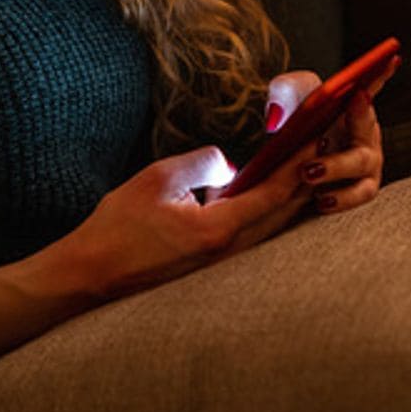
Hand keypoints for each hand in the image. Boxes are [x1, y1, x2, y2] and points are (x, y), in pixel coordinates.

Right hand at [58, 143, 315, 304]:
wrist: (89, 275)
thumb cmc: (116, 228)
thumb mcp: (159, 179)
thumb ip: (205, 163)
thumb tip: (233, 166)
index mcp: (218, 230)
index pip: (275, 192)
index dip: (300, 162)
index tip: (317, 136)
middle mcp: (229, 252)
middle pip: (284, 211)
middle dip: (306, 176)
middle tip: (322, 144)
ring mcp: (224, 264)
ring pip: (273, 225)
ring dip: (291, 194)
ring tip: (305, 163)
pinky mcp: (214, 266)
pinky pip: (254, 234)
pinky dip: (269, 209)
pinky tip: (271, 192)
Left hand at [263, 68, 386, 213]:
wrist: (285, 178)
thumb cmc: (294, 129)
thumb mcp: (287, 101)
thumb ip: (286, 92)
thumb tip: (282, 114)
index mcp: (354, 106)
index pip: (371, 83)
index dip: (381, 73)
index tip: (384, 64)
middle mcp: (367, 134)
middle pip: (367, 124)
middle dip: (357, 117)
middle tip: (325, 127)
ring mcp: (367, 167)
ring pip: (363, 165)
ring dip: (337, 168)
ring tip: (307, 173)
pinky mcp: (358, 193)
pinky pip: (357, 197)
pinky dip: (340, 199)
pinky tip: (318, 200)